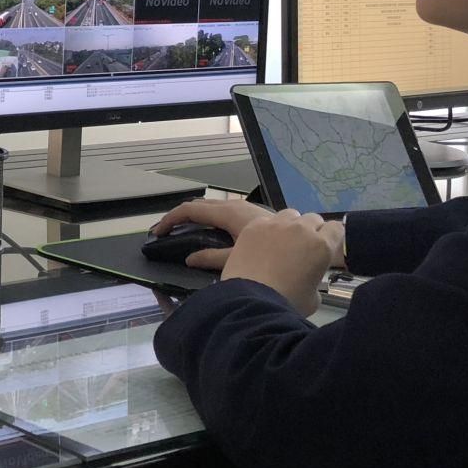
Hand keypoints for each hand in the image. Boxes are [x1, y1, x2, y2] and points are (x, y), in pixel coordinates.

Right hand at [147, 197, 271, 272]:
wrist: (309, 255)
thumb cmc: (274, 262)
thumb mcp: (238, 261)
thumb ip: (212, 258)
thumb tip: (189, 259)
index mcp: (230, 214)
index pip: (192, 210)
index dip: (172, 219)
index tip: (158, 232)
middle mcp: (240, 207)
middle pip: (205, 205)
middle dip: (183, 216)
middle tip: (167, 231)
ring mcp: (252, 209)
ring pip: (221, 207)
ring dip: (202, 217)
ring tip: (188, 230)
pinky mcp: (262, 216)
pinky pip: (233, 211)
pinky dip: (218, 219)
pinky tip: (217, 231)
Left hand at [219, 210, 345, 316]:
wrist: (252, 300)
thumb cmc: (287, 303)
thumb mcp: (313, 298)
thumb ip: (315, 280)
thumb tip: (307, 279)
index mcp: (321, 246)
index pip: (336, 228)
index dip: (332, 236)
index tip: (326, 245)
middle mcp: (301, 229)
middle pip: (313, 219)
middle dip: (312, 230)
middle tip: (303, 247)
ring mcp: (276, 224)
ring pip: (291, 215)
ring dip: (291, 225)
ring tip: (283, 242)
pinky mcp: (254, 225)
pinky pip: (267, 220)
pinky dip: (268, 229)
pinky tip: (261, 243)